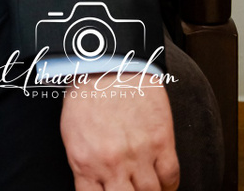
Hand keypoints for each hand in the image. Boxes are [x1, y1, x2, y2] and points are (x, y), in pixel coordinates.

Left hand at [60, 75, 179, 190]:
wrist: (108, 65)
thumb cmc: (86, 96)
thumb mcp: (72, 134)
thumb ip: (85, 164)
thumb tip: (95, 185)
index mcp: (84, 161)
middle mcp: (111, 163)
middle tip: (130, 190)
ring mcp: (138, 155)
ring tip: (145, 187)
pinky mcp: (162, 143)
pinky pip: (171, 178)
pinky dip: (169, 185)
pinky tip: (163, 183)